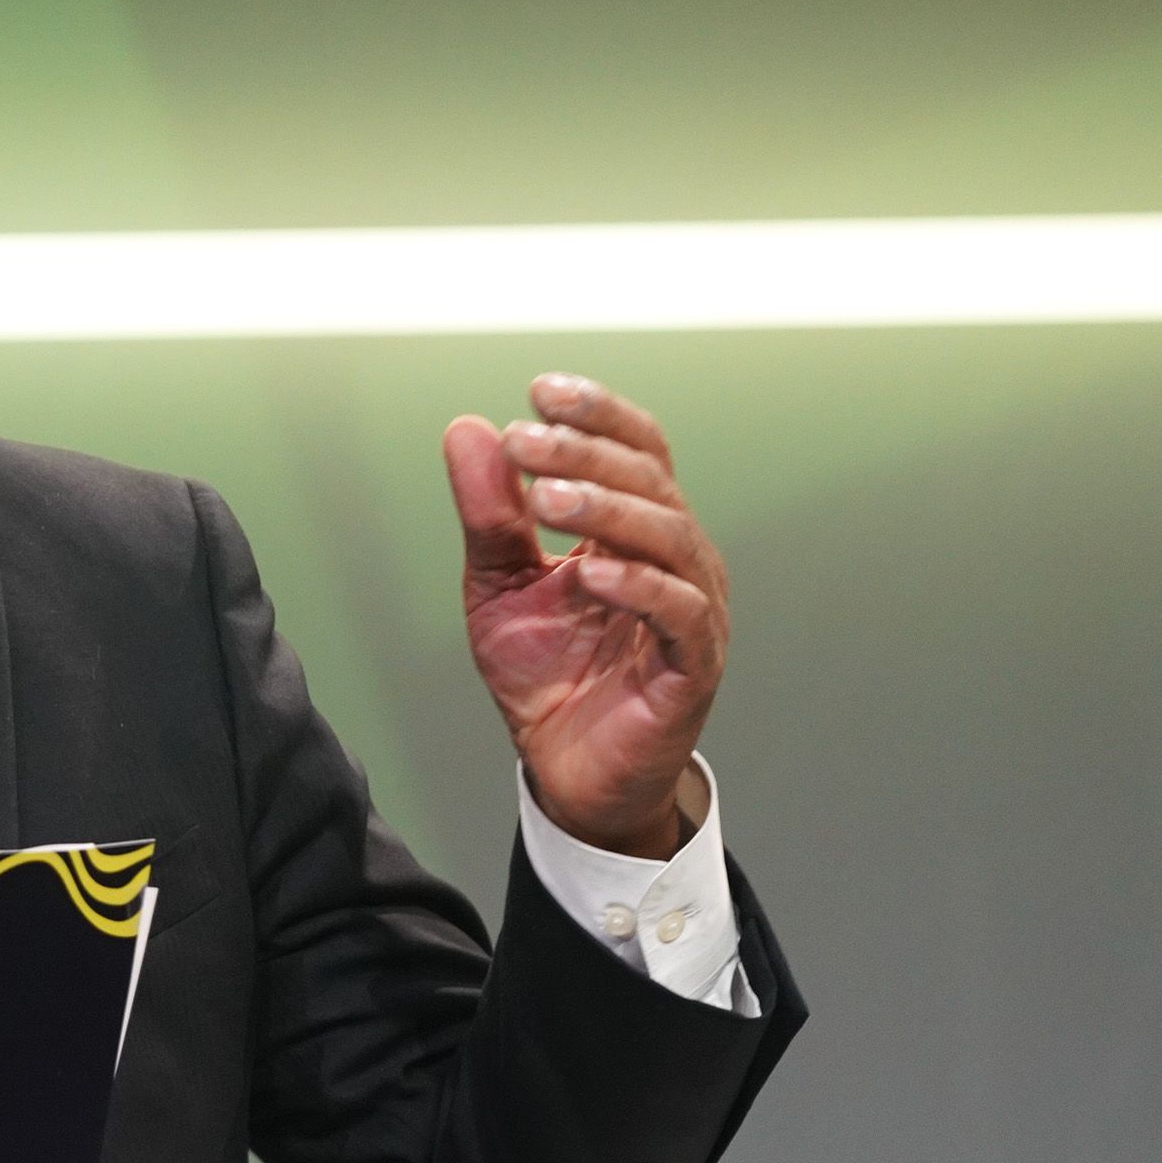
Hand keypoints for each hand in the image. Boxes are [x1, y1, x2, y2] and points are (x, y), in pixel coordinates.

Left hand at [442, 374, 728, 858]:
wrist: (565, 772)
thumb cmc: (547, 675)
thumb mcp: (498, 585)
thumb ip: (489, 514)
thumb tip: (468, 429)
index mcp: (636, 530)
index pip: (636, 450)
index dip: (597, 415)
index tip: (541, 390)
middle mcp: (676, 558)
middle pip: (650, 481)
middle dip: (585, 454)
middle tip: (525, 442)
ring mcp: (692, 609)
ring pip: (669, 536)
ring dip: (607, 509)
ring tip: (544, 500)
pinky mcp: (693, 665)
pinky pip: (679, 613)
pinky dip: (637, 586)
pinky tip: (589, 571)